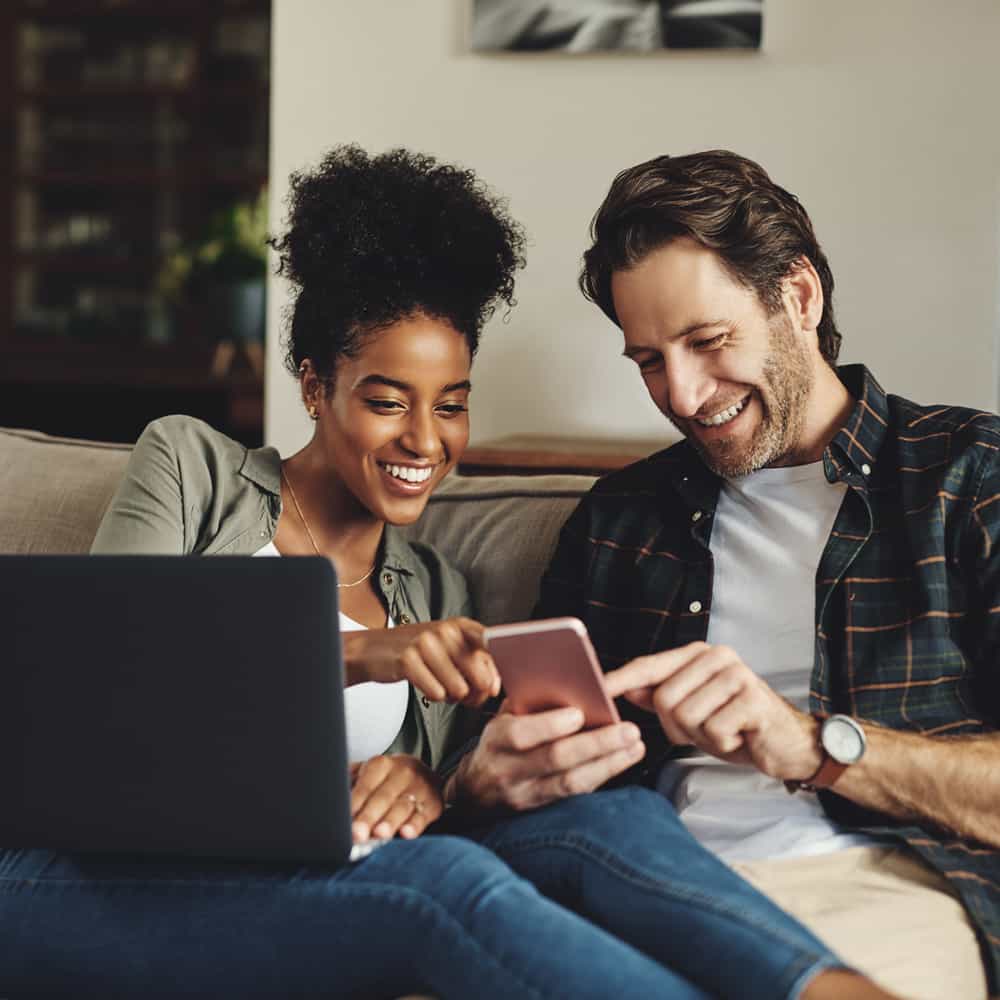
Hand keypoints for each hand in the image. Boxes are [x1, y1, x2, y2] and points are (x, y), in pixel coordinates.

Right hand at [341, 617, 500, 706]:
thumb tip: (495, 687)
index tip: (494, 686)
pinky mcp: (408, 660)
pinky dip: (434, 697)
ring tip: (441, 686)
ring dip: (452, 697)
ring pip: (459, 689)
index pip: (493, 647)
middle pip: (480, 674)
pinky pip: (437, 694)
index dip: (496, 671)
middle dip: (475, 693)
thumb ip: (476, 662)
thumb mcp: (449, 647)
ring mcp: (426, 643)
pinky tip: (426, 687)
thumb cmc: (419, 652)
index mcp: (460, 625)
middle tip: (464, 695)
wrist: (373, 649)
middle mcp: (445, 630)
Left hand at [350, 754, 443, 842]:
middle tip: (357, 834)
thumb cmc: (384, 781)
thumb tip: (322, 800)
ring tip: (380, 834)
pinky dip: (415, 825)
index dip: (354, 803)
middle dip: (369, 816)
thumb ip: (348, 784)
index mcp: (380, 764)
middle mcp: (402, 772)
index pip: (365, 785)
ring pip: (403, 806)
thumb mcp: (367, 774)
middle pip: (383, 797)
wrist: (422, 774)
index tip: (343, 821)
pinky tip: (407, 834)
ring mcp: (420, 787)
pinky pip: (423, 816)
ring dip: (390, 821)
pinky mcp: (433, 803)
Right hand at [448, 702, 644, 810]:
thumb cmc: (497, 744)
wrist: (474, 792)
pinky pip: (575, 793)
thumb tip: (562, 680)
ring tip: (634, 746)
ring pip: (571, 782)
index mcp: (496, 740)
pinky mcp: (541, 809)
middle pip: (555, 760)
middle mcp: (508, 770)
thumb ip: (526, 703)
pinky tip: (623, 760)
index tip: (579, 714)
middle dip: (596, 744)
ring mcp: (525, 794)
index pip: (521, 734)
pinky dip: (602, 775)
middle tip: (628, 730)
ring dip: (608, 763)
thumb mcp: (500, 719)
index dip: (550, 725)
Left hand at [605, 642, 821, 781]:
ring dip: (701, 736)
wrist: (789, 744)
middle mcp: (716, 657)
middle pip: (664, 699)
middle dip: (678, 727)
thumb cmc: (736, 725)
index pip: (649, 666)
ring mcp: (736, 675)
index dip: (620, 679)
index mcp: (698, 655)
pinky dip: (722, 744)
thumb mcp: (693, 711)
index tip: (596, 689)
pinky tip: (740, 736)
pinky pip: (712, 730)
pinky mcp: (753, 699)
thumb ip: (658, 696)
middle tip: (706, 729)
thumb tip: (623, 686)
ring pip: (686, 717)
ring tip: (725, 730)